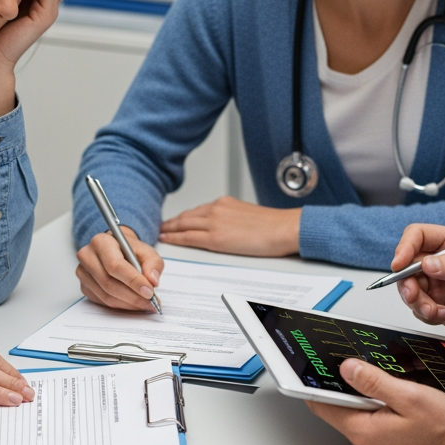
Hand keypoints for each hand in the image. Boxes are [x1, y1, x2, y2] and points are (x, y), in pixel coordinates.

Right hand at [75, 226, 164, 311]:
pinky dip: (120, 306)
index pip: (115, 265)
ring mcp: (83, 273)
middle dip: (133, 296)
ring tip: (145, 304)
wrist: (116, 249)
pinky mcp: (84, 287)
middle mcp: (87, 256)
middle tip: (151, 302)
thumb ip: (153, 263)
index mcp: (101, 242)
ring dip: (128, 304)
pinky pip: (102, 302)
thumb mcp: (146, 251)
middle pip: (109, 283)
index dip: (133, 281)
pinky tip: (132, 303)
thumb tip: (152, 281)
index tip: (150, 292)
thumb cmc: (130, 250)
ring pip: (106, 296)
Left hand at [158, 196, 301, 255]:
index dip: (182, 218)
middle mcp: (216, 209)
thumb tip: (224, 227)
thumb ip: (231, 218)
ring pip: (183, 225)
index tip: (173, 222)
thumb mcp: (247, 215)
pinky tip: (167, 240)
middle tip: (160, 228)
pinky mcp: (215, 238)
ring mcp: (214, 222)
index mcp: (224, 203)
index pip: (196, 211)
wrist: (284, 228)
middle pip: (185, 217)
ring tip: (160, 235)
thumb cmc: (272, 226)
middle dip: (171, 223)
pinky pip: (188, 238)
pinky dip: (175, 239)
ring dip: (169, 230)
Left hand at [307, 358, 444, 444]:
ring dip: (361, 394)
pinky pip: (370, 421)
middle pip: (337, 407)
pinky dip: (374, 405)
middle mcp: (365, 442)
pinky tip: (391, 396)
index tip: (308, 364)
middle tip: (354, 364)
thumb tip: (348, 367)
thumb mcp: (410, 396)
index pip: (321, 404)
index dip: (313, 381)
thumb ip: (375, 382)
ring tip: (381, 381)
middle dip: (342, 384)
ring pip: (355, 412)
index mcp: (364, 430)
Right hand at [391, 224, 444, 353]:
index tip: (399, 265)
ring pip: (409, 288)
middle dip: (407, 283)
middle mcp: (440, 261)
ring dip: (417, 302)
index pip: (417, 236)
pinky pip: (417, 307)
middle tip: (414, 296)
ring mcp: (436, 282)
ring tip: (435, 310)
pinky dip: (426, 314)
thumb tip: (429, 264)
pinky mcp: (435, 302)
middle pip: (407, 265)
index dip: (404, 247)